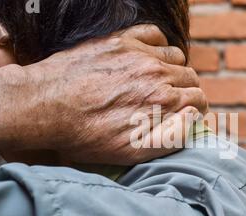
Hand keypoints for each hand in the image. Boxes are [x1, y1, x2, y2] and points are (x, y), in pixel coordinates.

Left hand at [0, 25, 207, 164]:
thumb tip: (193, 117)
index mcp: (163, 102)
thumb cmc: (87, 134)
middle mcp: (157, 73)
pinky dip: (158, 45)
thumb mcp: (132, 151)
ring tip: (159, 81)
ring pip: (176, 56)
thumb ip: (171, 136)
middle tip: (172, 101)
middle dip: (187, 91)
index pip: (199, 99)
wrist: (45, 107)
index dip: (196, 109)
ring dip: (174, 69)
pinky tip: (149, 57)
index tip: (187, 114)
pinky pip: (154, 34)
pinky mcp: (121, 41)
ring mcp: (139, 54)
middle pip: (190, 77)